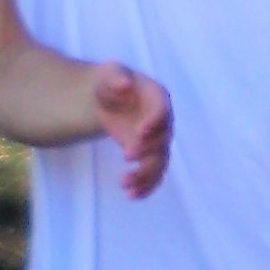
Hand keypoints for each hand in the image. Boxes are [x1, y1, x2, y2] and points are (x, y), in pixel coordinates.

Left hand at [93, 63, 172, 198]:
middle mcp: (162, 121)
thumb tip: (125, 84)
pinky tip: (132, 195)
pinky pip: (153, 173)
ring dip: (146, 175)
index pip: (161, 112)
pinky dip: (145, 186)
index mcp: (157, 98)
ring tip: (126, 185)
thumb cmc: (110, 82)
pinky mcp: (148, 155)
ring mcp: (156, 140)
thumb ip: (116, 78)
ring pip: (158, 162)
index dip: (153, 123)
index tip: (138, 134)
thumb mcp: (109, 74)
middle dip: (147, 150)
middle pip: (162, 140)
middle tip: (126, 155)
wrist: (107, 97)